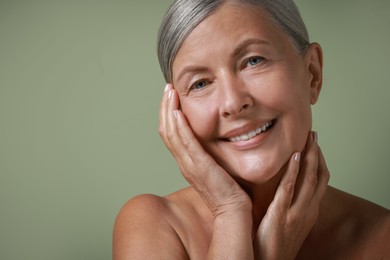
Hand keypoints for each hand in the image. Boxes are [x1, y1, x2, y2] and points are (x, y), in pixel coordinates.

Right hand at [159, 84, 250, 216]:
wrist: (233, 211)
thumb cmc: (228, 190)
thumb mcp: (215, 167)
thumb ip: (210, 153)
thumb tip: (214, 139)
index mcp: (187, 161)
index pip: (171, 134)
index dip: (168, 114)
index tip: (172, 97)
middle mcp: (184, 162)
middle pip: (166, 131)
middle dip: (165, 107)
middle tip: (167, 89)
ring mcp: (189, 165)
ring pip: (171, 134)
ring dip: (169, 111)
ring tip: (170, 92)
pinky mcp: (199, 166)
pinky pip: (185, 143)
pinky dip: (180, 126)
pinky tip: (178, 111)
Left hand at [254, 132, 329, 259]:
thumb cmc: (274, 244)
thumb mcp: (289, 223)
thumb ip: (290, 206)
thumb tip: (286, 190)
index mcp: (309, 211)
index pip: (320, 182)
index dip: (319, 162)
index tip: (314, 145)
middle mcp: (307, 210)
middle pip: (319, 176)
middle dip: (317, 153)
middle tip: (313, 135)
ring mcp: (296, 213)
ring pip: (309, 179)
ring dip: (310, 156)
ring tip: (308, 139)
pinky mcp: (280, 215)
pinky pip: (288, 189)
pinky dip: (293, 170)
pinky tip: (293, 156)